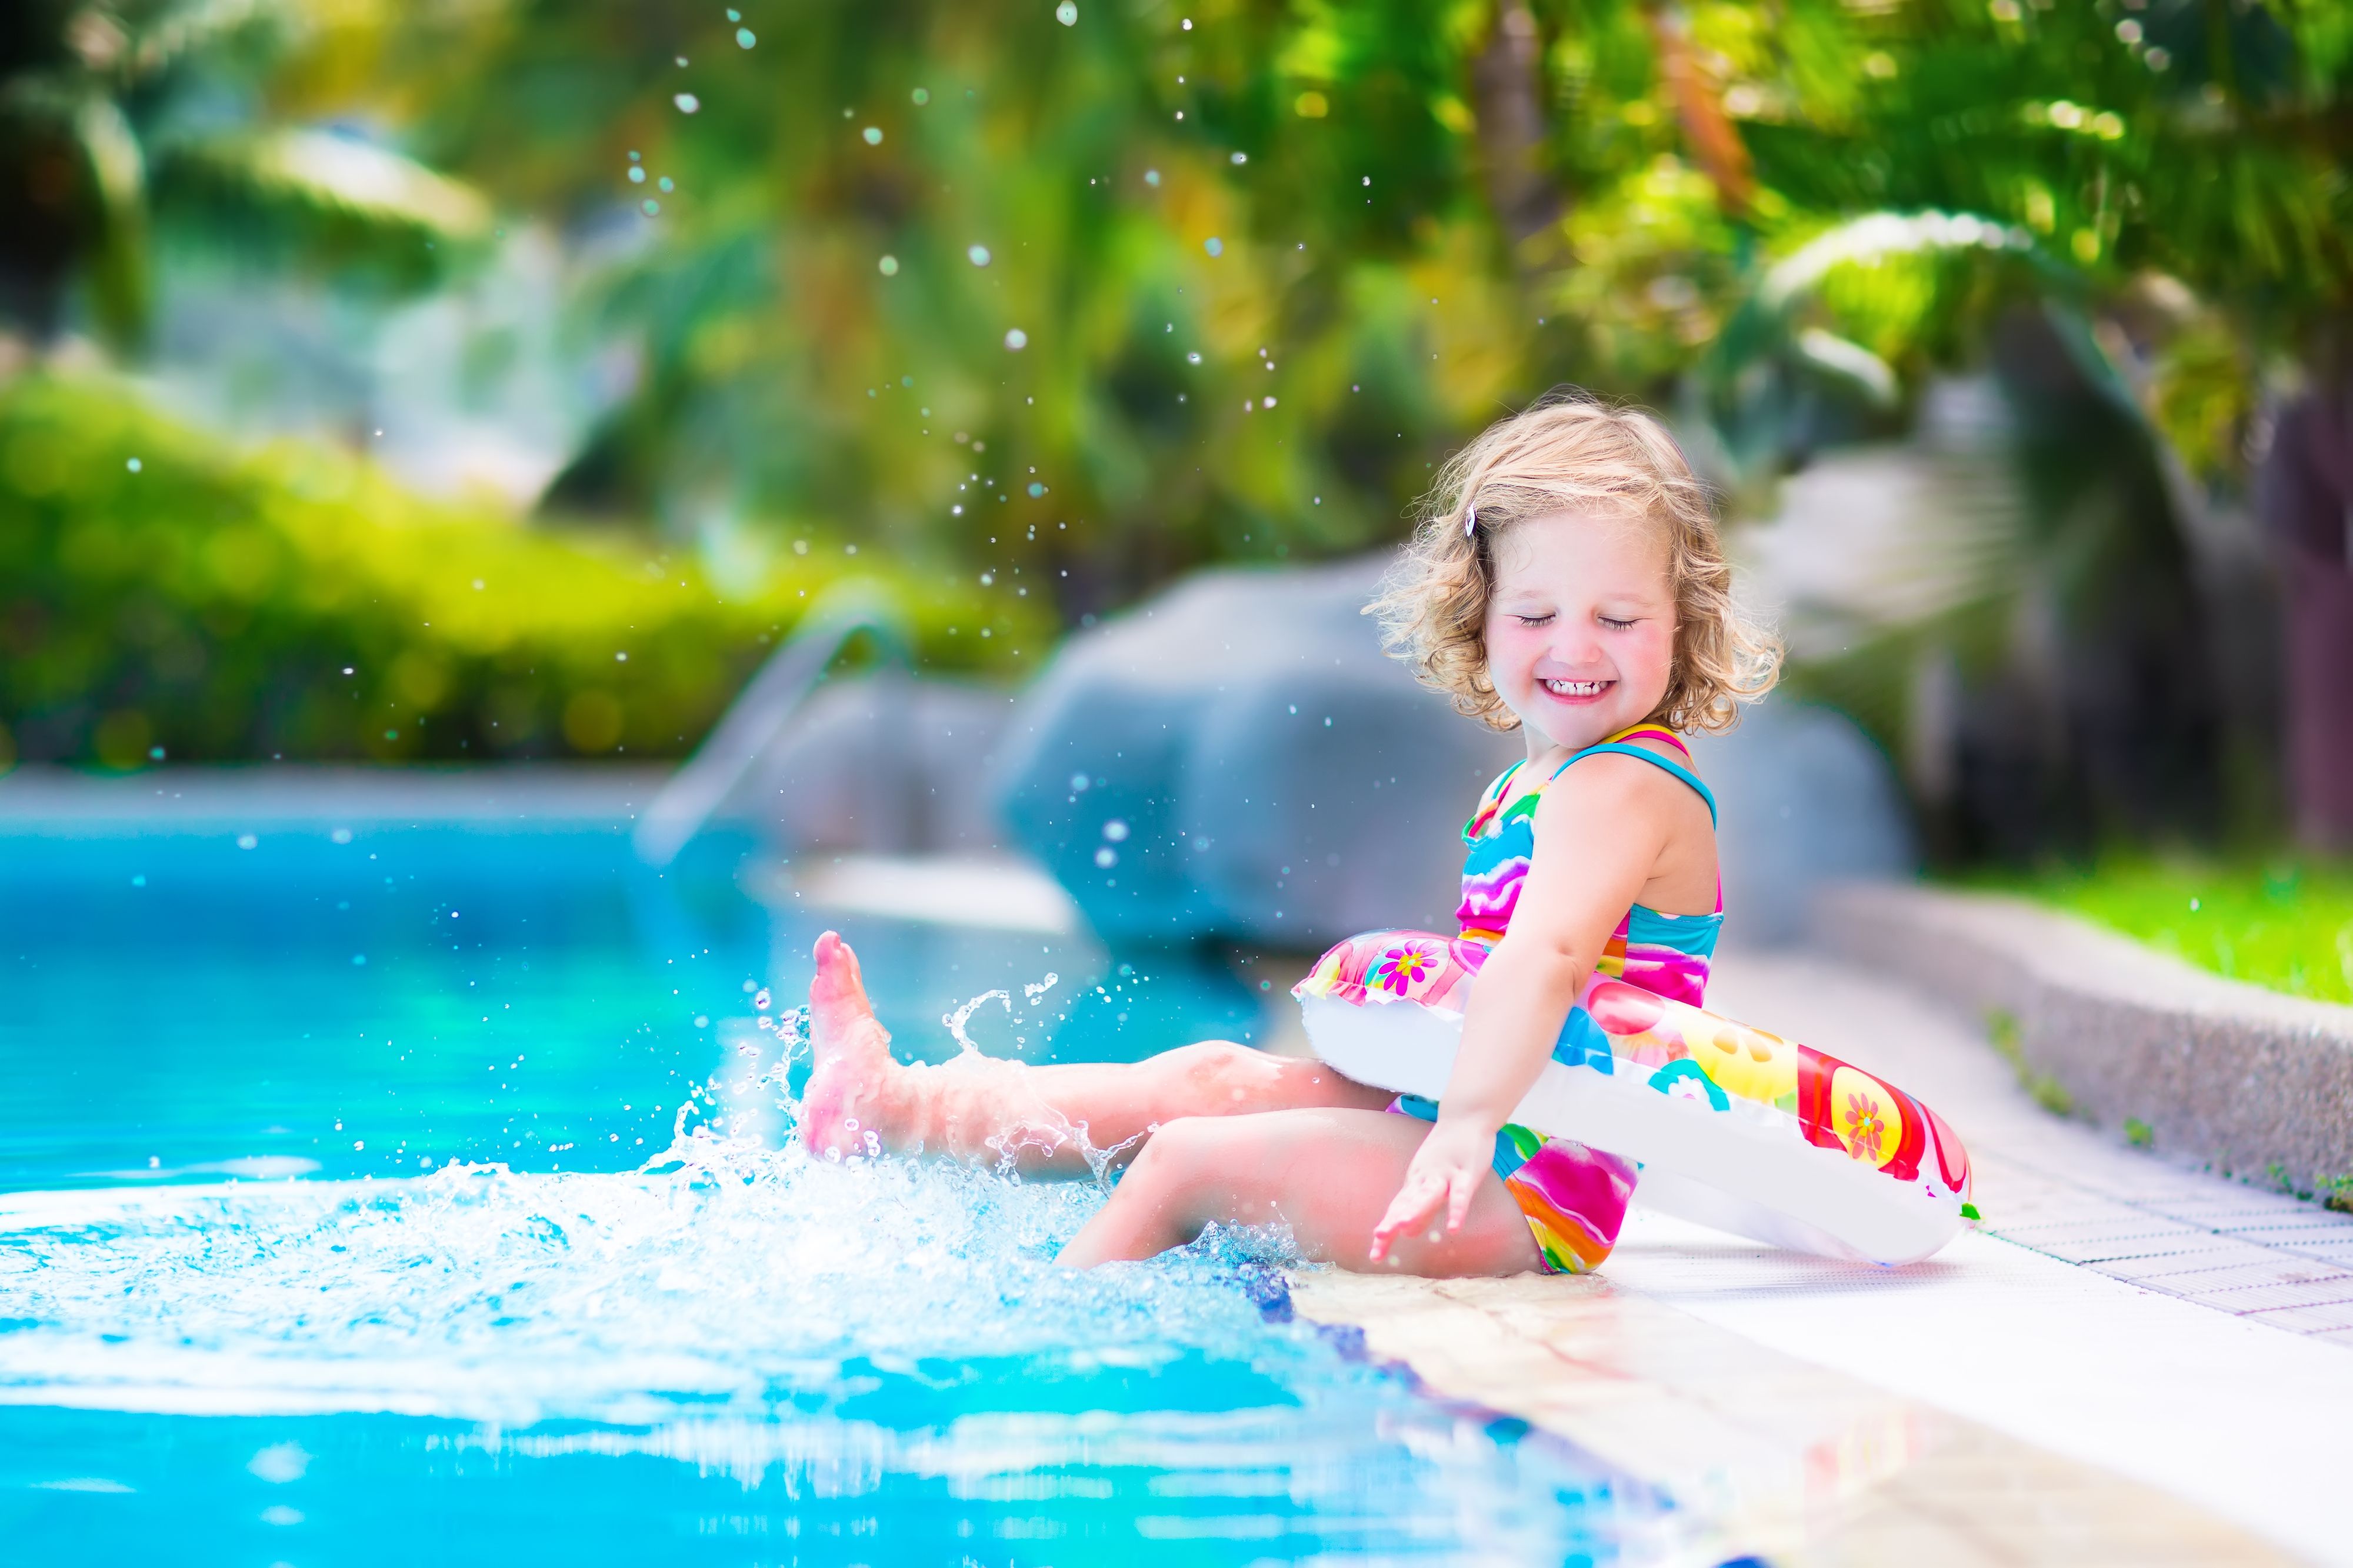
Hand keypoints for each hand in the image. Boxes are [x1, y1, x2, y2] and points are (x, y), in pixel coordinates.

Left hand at [1369, 1118, 1496, 1262]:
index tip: (1375, 1255)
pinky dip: (1457, 1209)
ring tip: (1402, 1228)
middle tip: (1379, 1238)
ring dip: (1416, 1210)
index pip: (1397, 1210)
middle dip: (1393, 1221)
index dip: (1388, 1231)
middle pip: (1407, 1203)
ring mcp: (1445, 1173)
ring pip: (1429, 1194)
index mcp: (1415, 1183)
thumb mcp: (1433, 1183)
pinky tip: (1454, 1227)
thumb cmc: (1449, 1153)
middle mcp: (1425, 1178)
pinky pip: (1462, 1193)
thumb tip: (1408, 1234)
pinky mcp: (1467, 1172)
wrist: (1466, 1117)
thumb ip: (1422, 1208)